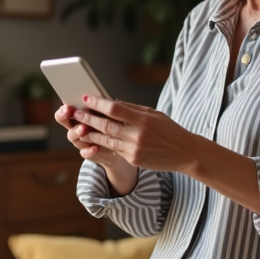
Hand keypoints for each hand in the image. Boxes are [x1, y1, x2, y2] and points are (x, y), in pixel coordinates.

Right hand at [55, 103, 123, 165]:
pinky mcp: (87, 153)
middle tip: (69, 111)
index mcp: (79, 114)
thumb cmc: (112, 125)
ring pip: (72, 136)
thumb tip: (101, 97)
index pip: (65, 108)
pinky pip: (84, 153)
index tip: (67, 104)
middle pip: (64, 120)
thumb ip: (101, 107)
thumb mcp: (108, 113)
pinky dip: (88, 150)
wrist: (120, 147)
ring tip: (83, 128)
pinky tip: (95, 147)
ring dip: (76, 131)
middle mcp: (76, 127)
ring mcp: (80, 141)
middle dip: (64, 116)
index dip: (63, 106)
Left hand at [70, 95, 194, 173]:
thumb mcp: (154, 114)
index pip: (115, 109)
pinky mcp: (133, 160)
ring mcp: (134, 150)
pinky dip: (102, 143)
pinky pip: (114, 150)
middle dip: (87, 118)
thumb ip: (132, 109)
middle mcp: (137, 135)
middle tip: (74, 112)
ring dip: (89, 133)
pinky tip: (92, 138)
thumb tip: (111, 102)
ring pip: (105, 140)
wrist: (185, 154)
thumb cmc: (169, 130)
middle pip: (106, 125)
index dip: (98, 103)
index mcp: (143, 119)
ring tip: (78, 126)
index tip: (86, 98)